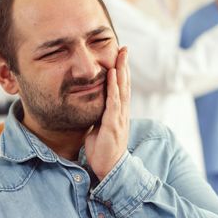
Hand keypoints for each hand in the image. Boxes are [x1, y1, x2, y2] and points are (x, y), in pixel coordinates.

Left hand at [85, 47, 129, 180]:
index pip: (122, 88)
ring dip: (122, 71)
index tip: (121, 56)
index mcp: (119, 113)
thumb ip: (99, 115)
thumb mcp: (99, 128)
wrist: (108, 169)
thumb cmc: (102, 150)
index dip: (122, 72)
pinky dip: (113, 87)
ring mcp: (119, 118)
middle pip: (125, 84)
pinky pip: (113, 102)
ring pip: (122, 90)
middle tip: (125, 48)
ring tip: (121, 55)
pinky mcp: (113, 124)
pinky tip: (112, 75)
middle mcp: (122, 113)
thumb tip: (92, 104)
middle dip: (125, 66)